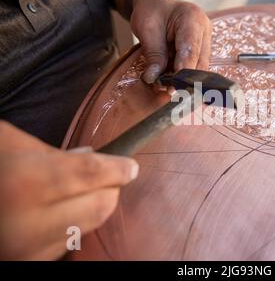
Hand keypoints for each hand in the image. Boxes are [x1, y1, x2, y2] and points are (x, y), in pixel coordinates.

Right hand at [0, 121, 138, 259]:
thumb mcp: (10, 143)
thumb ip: (54, 152)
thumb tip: (92, 158)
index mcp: (27, 183)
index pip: (92, 175)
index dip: (117, 168)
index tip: (130, 166)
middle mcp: (30, 223)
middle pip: (102, 205)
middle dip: (109, 187)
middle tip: (104, 174)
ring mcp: (28, 251)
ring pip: (89, 225)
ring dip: (91, 205)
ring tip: (68, 191)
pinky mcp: (27, 264)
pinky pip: (68, 242)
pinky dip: (71, 224)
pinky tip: (51, 212)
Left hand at [130, 0, 211, 82]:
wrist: (156, 3)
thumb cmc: (151, 10)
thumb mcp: (146, 29)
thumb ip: (153, 54)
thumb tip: (154, 79)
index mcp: (192, 18)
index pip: (191, 50)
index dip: (183, 70)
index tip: (173, 87)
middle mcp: (204, 28)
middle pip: (199, 61)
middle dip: (184, 79)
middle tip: (168, 92)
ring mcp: (206, 39)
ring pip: (200, 67)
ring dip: (184, 79)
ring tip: (167, 87)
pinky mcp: (202, 48)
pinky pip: (196, 66)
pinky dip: (184, 75)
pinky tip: (172, 81)